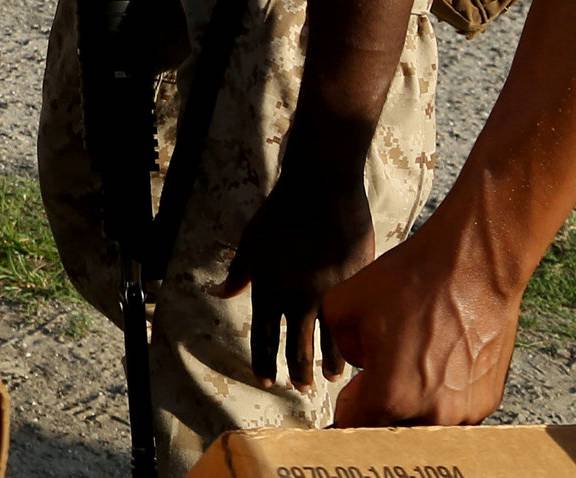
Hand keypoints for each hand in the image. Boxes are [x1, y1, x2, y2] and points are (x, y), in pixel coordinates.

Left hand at [220, 159, 374, 391]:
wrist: (321, 187)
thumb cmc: (282, 210)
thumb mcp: (252, 239)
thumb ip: (240, 272)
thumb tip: (221, 293)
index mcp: (268, 286)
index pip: (262, 333)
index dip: (263, 358)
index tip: (266, 379)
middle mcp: (295, 296)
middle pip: (295, 344)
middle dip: (297, 370)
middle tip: (300, 389)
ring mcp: (327, 293)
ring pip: (327, 340)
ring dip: (327, 363)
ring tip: (329, 380)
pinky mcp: (353, 286)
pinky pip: (353, 323)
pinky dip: (351, 344)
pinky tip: (353, 357)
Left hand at [321, 213, 520, 423]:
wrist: (473, 267)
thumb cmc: (412, 281)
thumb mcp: (344, 302)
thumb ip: (338, 343)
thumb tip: (358, 362)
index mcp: (390, 395)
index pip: (355, 425)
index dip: (347, 407)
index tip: (350, 395)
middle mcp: (430, 415)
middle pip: (392, 430)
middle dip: (380, 409)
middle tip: (381, 376)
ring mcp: (464, 413)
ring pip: (425, 425)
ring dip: (414, 405)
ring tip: (415, 361)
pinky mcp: (487, 402)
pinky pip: (454, 412)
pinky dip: (443, 396)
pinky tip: (441, 361)